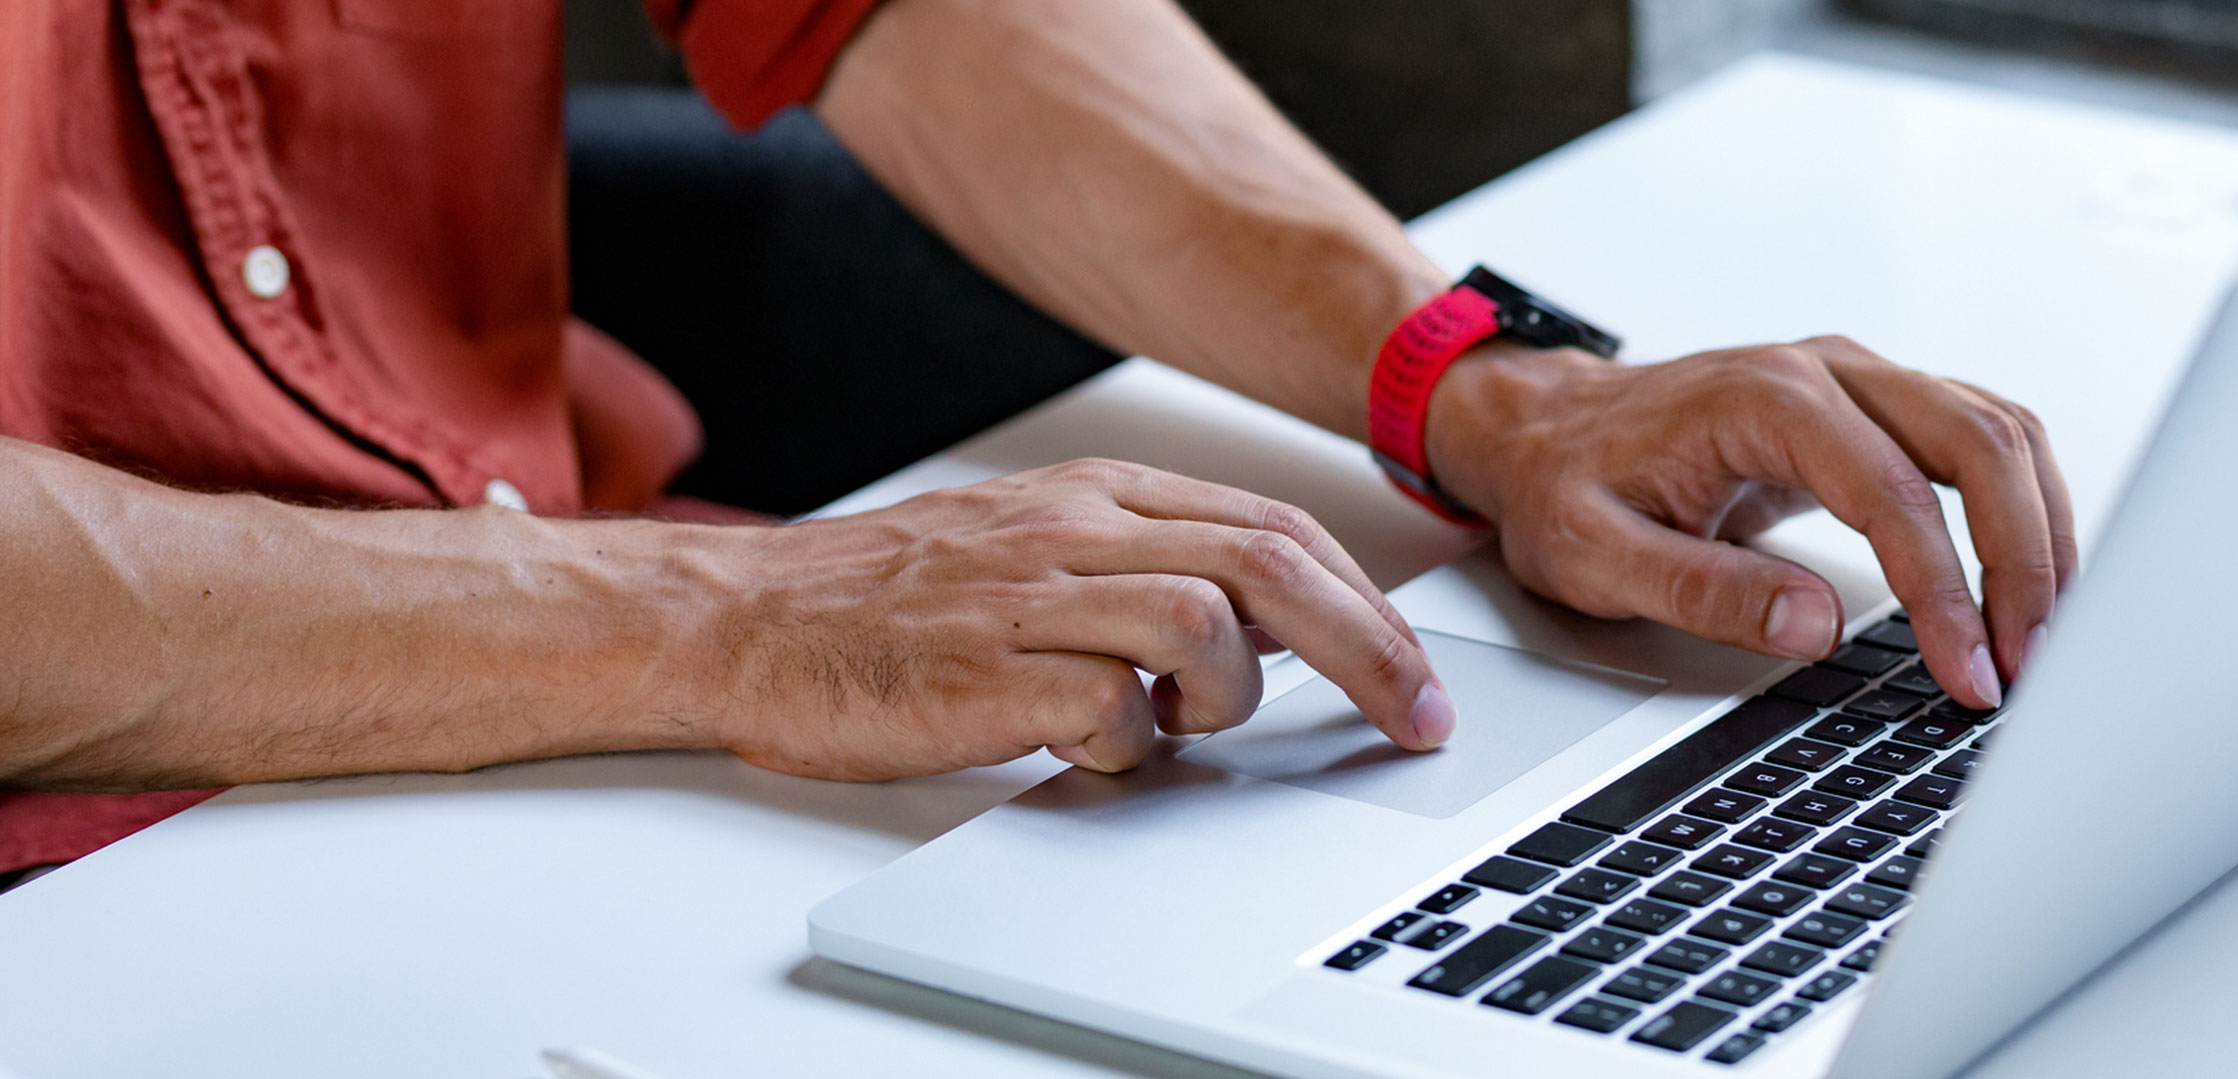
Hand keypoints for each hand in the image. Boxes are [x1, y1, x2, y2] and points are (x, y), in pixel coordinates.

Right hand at [688, 459, 1446, 778]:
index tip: (1414, 671)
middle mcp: (1075, 531)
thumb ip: (1149, 567)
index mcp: (1099, 495)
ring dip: (1227, 693)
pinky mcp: (984, 670)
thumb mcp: (1037, 548)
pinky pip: (1110, 707)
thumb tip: (1269, 622)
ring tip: (1179, 725)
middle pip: (1270, 565)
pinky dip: (1130, 743)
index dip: (1367, 604)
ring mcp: (1029, 596)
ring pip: (1205, 620)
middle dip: (1368, 649)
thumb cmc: (889, 602)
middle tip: (1413, 716)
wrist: (745, 621)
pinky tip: (1093, 749)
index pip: (1276, 528)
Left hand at [1427, 339, 2075, 709]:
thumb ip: (1703, 591)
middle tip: (2031, 662)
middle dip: (2024, 559)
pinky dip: (2021, 506)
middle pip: (1979, 440)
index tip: (1969, 672)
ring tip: (2044, 633)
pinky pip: (1979, 439)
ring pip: (1997, 430)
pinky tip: (2027, 577)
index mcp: (1764, 399)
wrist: (1543, 427)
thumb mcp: (1598, 557)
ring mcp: (1858, 380)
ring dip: (2039, 530)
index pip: (1894, 492)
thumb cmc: (1566, 485)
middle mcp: (1826, 371)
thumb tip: (1812, 627)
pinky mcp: (1873, 406)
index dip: (1945, 590)